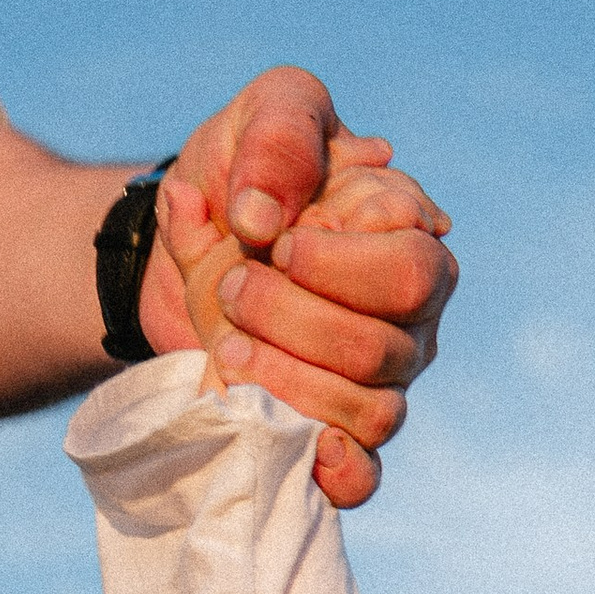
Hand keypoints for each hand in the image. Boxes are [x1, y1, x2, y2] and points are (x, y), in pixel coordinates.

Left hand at [135, 67, 455, 506]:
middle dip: (294, 322)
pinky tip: (293, 442)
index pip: (411, 273)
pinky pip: (362, 476)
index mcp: (409, 237)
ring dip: (284, 380)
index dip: (334, 268)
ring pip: (368, 413)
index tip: (270, 240)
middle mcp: (411, 316)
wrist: (183, 249)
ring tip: (228, 344)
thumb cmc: (241, 177)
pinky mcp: (343, 434)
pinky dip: (332, 472)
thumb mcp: (256, 118)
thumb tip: (265, 217)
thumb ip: (280, 137)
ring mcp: (384, 382)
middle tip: (235, 289)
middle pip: (383, 350)